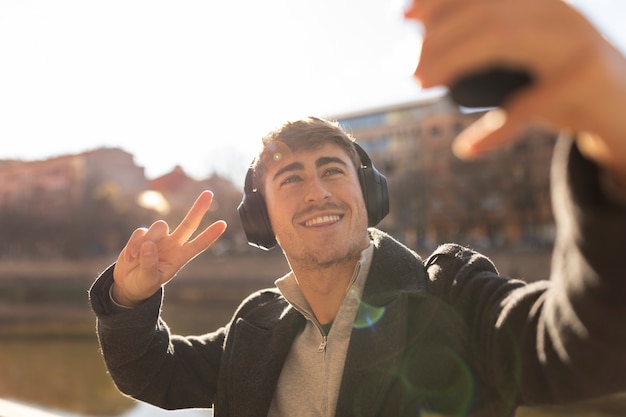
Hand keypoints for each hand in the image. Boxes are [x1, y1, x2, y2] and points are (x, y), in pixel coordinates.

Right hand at [112, 191, 226, 306]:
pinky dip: (133, 245)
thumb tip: (148, 245)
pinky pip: (140, 232)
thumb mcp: (148, 280)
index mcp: (180, 257)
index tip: (223, 224)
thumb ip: (149, 264)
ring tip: (135, 259)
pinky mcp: (143, 235)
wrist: (128, 283)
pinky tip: (130, 258)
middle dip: (198, 208)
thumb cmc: (144, 283)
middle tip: (209, 193)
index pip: (198, 244)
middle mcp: (173, 244)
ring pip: (159, 226)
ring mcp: (158, 238)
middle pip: (188, 223)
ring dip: (146, 241)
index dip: (210, 235)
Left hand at [406, 0, 625, 187]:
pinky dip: (495, 129)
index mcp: (540, 3)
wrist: (624, 110)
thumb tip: (423, 45)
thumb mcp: (525, 54)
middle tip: (405, 67)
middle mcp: (557, 13)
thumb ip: (487, 45)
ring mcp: (573, 44)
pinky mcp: (582, 84)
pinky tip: (468, 149)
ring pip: (502, 38)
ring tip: (419, 83)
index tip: (403, 15)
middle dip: (436, 37)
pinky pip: (529, 105)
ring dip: (452, 60)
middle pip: (485, 12)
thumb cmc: (560, 81)